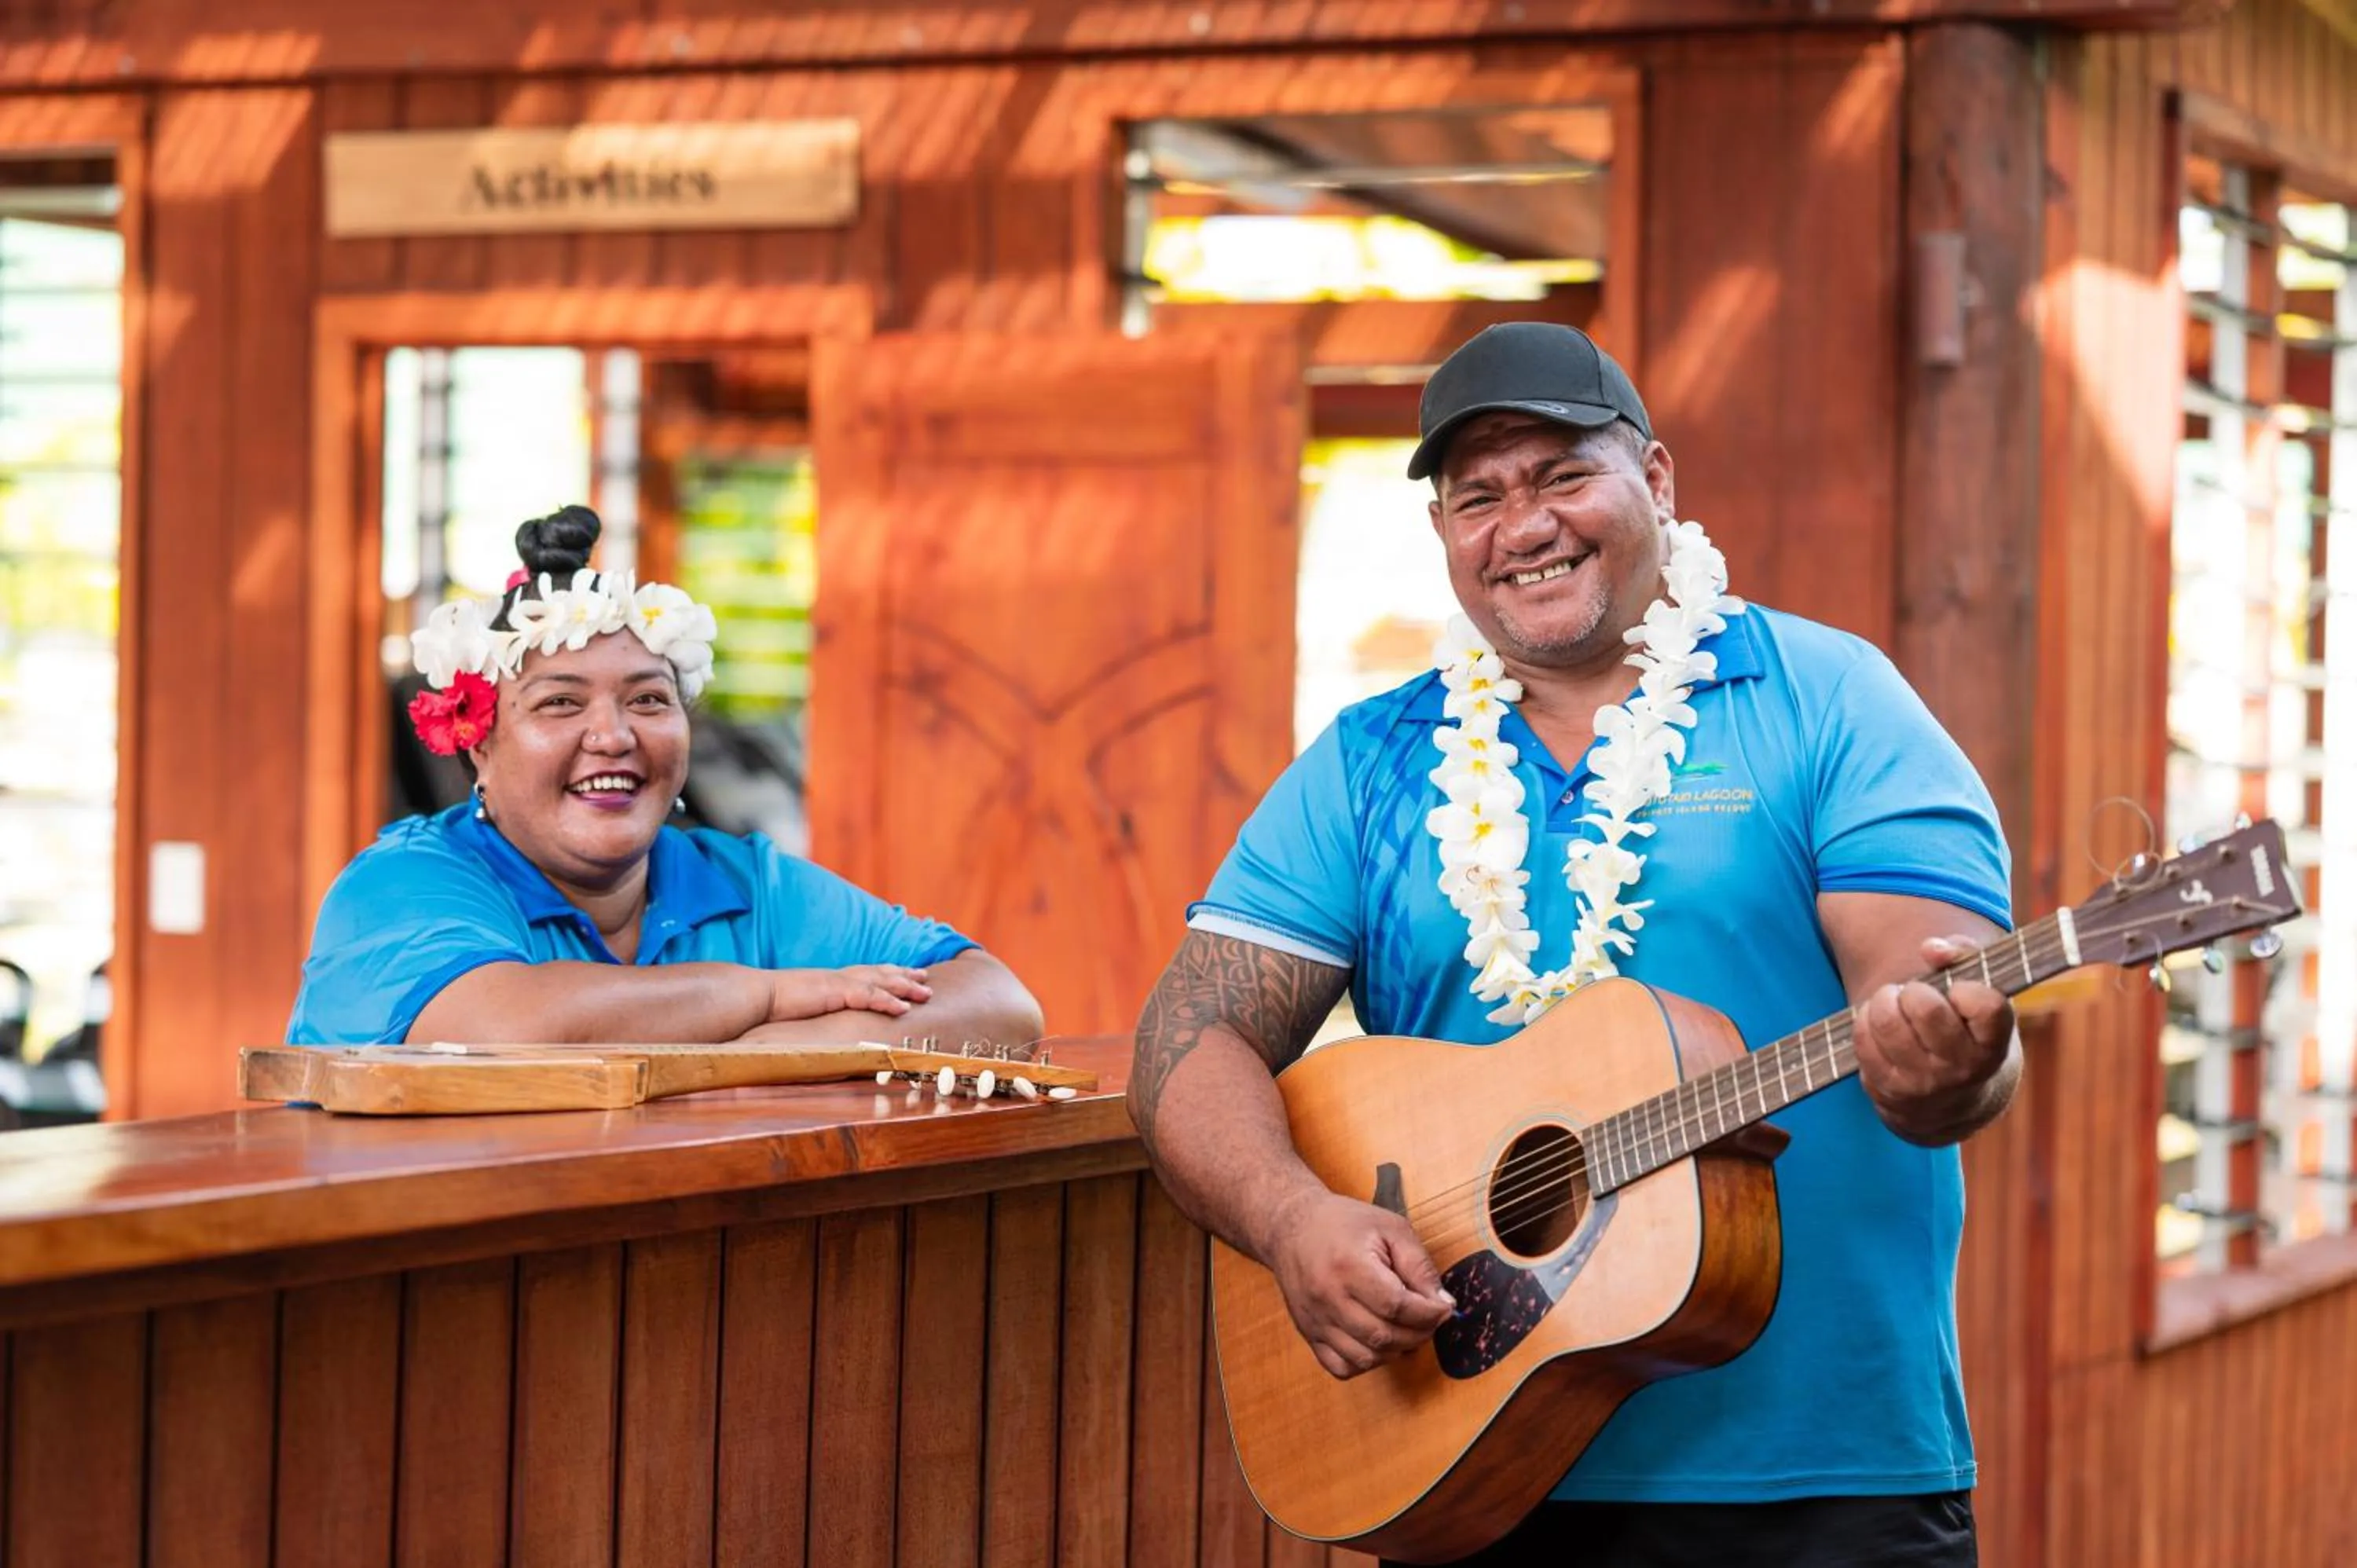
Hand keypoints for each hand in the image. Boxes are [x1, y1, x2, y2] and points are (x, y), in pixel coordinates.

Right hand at [768, 964, 932, 1021]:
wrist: (754, 996)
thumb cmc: (769, 1005)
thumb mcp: (799, 1007)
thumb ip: (814, 1012)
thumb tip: (820, 1025)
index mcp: (829, 980)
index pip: (864, 973)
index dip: (885, 974)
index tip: (903, 974)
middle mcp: (837, 977)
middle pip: (878, 972)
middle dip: (904, 974)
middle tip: (925, 977)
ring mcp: (837, 982)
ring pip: (880, 981)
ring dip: (905, 987)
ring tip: (926, 993)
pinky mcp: (834, 992)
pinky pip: (867, 995)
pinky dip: (888, 1000)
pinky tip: (903, 1008)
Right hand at [1264, 1191, 1454, 1380]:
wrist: (1290, 1228)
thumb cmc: (1343, 1223)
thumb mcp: (1390, 1228)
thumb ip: (1419, 1265)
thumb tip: (1443, 1304)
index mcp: (1349, 1265)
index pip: (1397, 1306)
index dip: (1428, 1313)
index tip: (1444, 1308)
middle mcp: (1328, 1298)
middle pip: (1383, 1336)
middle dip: (1419, 1333)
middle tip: (1431, 1320)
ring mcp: (1315, 1320)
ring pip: (1365, 1358)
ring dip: (1396, 1350)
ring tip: (1407, 1330)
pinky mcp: (1308, 1334)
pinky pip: (1341, 1367)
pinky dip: (1367, 1363)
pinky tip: (1378, 1343)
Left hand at [1852, 935, 2016, 1142]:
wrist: (1953, 1101)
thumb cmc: (1967, 1029)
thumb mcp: (1980, 993)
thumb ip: (1963, 954)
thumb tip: (1930, 949)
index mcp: (1994, 1045)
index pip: (1984, 1006)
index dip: (1966, 989)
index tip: (1958, 991)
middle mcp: (1962, 1070)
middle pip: (1925, 1008)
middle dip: (1914, 990)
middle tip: (1915, 994)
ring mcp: (1923, 1084)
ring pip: (1886, 1021)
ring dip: (1884, 1001)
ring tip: (1894, 1004)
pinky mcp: (1887, 1090)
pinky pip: (1863, 1040)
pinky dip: (1865, 1021)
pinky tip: (1879, 1024)